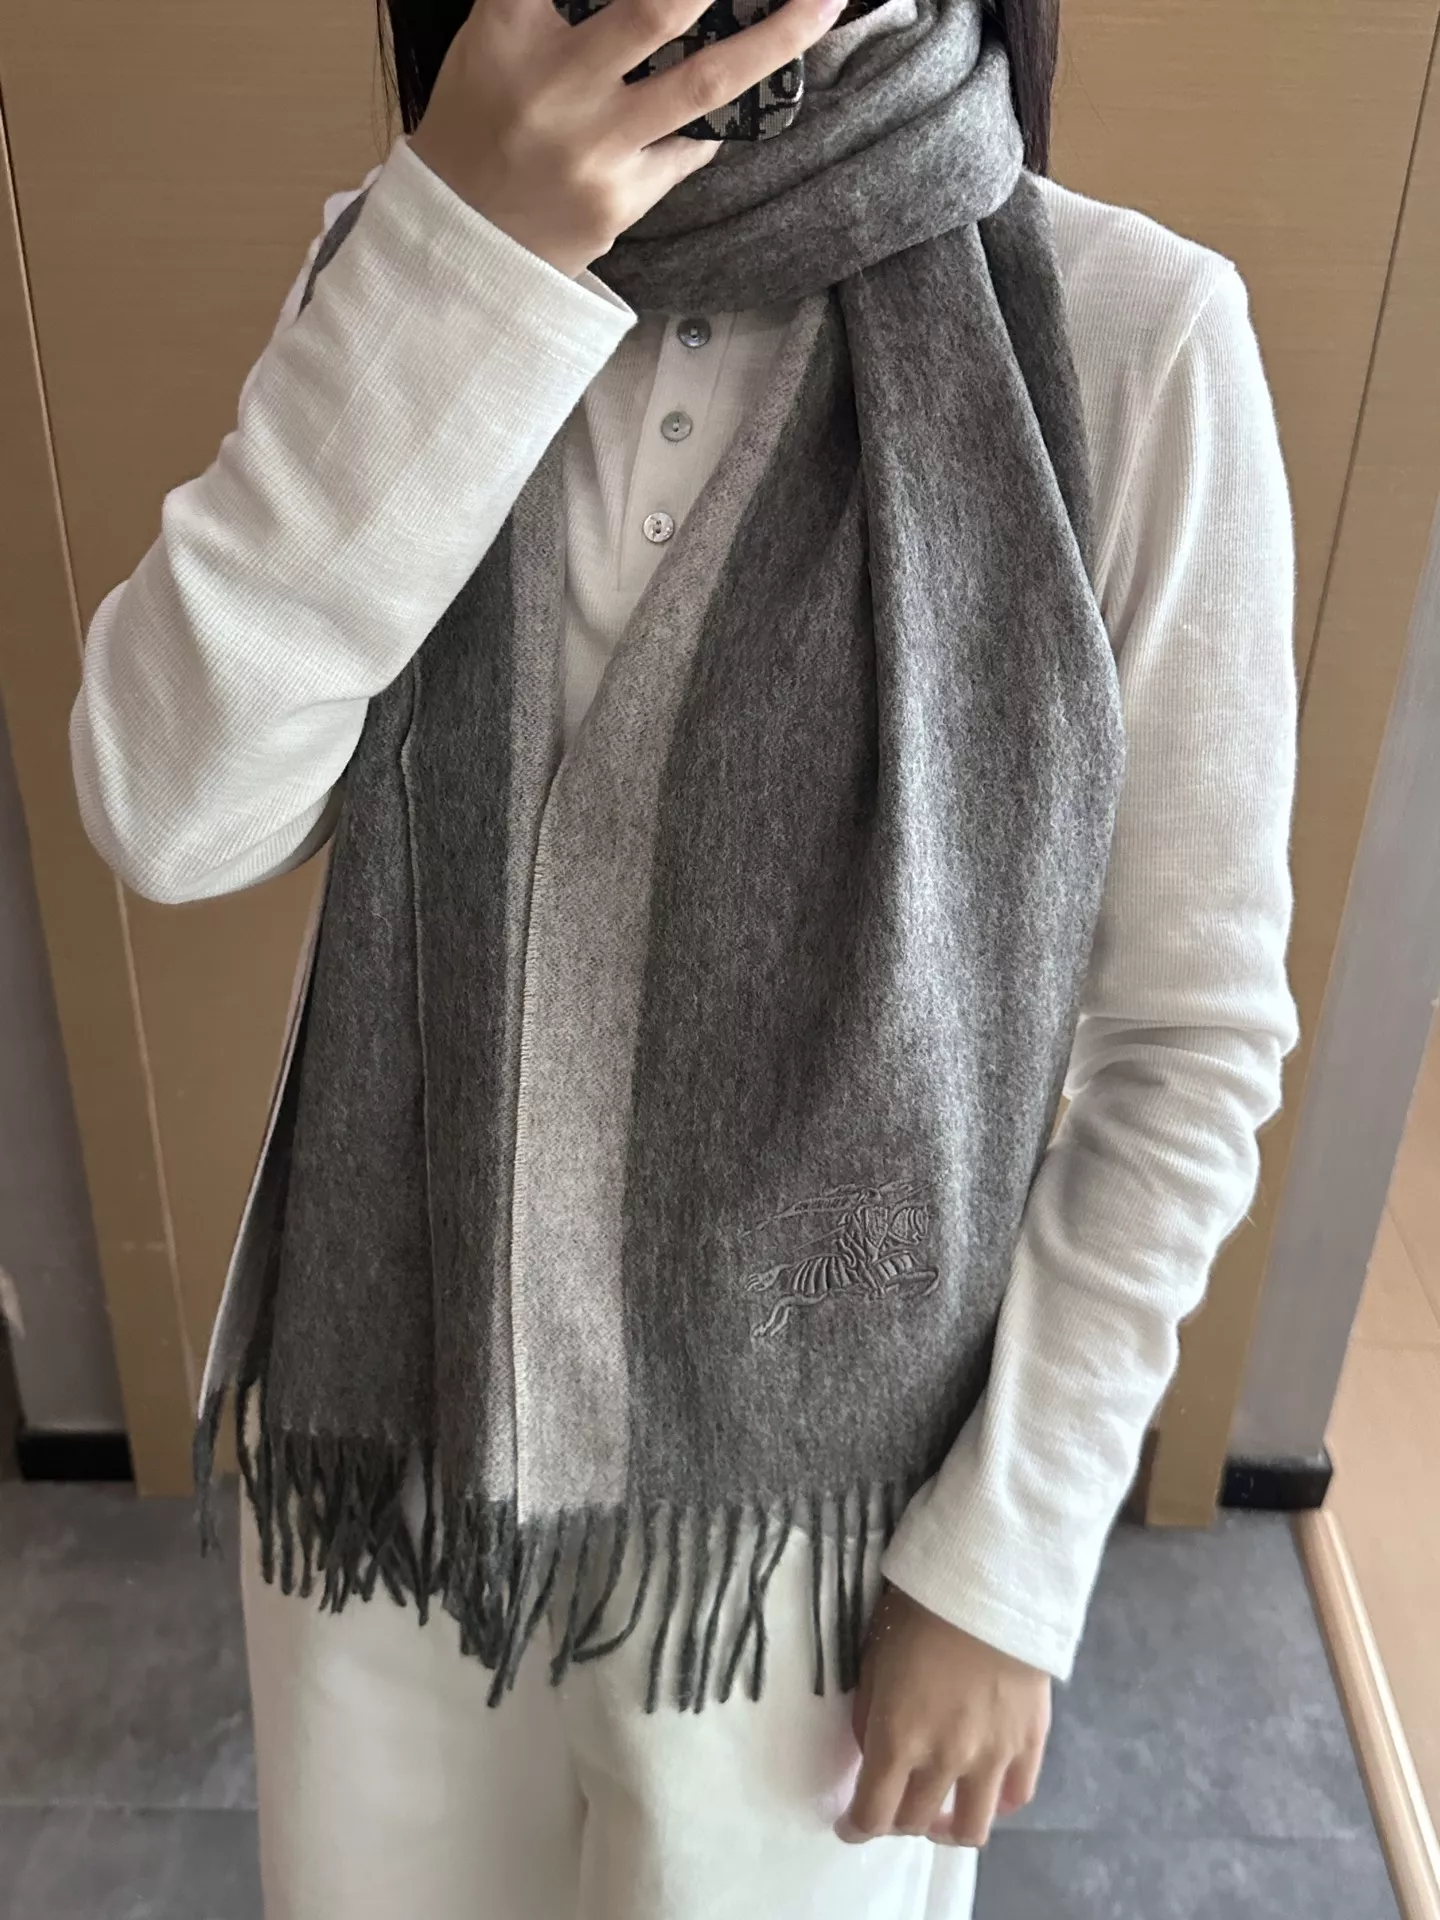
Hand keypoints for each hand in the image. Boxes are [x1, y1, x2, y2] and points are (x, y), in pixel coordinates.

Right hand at [408, 0, 848, 278]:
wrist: (461, 242)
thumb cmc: (482, 123)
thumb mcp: (493, 41)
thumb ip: (551, 4)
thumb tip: (650, 0)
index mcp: (510, 28)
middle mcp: (555, 84)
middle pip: (660, 8)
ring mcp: (594, 148)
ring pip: (705, 84)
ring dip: (777, 39)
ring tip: (824, 1)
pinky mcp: (621, 199)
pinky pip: (690, 147)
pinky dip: (718, 120)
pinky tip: (741, 96)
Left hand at [838, 1587, 1051, 1847]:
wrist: (988, 1582)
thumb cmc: (917, 1611)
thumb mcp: (873, 1661)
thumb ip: (871, 1717)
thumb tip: (874, 1755)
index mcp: (897, 1738)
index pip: (873, 1814)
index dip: (857, 1828)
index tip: (850, 1826)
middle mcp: (945, 1760)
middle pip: (916, 1822)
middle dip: (896, 1821)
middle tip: (893, 1805)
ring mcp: (992, 1757)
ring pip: (970, 1829)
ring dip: (947, 1829)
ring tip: (941, 1815)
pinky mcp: (1030, 1744)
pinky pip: (1015, 1798)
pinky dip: (995, 1805)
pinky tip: (983, 1792)